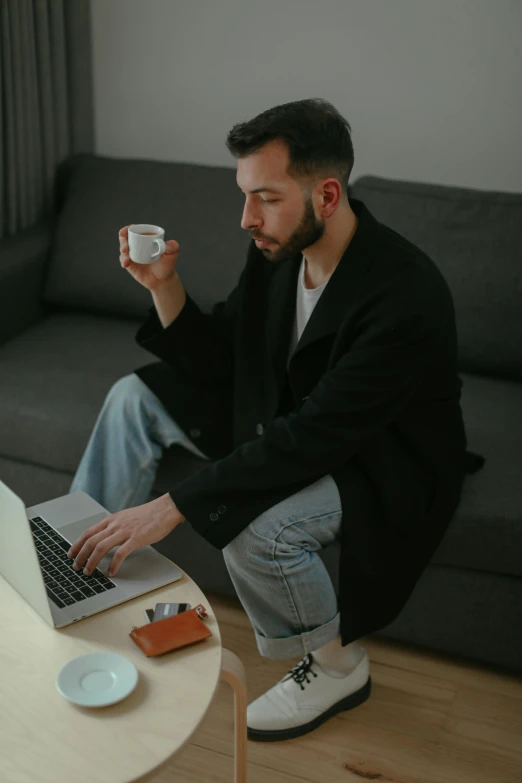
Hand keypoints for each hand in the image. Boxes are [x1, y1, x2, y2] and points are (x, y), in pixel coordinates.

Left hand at [66, 494, 185, 576]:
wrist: (165, 509)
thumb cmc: (148, 514)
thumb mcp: (126, 517)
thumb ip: (115, 526)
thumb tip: (106, 538)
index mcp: (112, 520)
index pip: (88, 532)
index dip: (77, 544)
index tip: (71, 554)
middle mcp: (115, 525)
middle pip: (90, 541)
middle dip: (80, 556)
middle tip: (76, 567)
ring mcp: (125, 531)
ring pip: (100, 547)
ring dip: (92, 562)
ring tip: (89, 572)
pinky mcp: (136, 539)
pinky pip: (120, 554)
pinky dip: (113, 565)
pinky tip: (111, 573)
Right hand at [119, 225, 179, 290]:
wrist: (163, 279)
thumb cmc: (167, 264)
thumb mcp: (172, 254)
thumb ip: (172, 247)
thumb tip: (168, 244)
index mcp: (145, 238)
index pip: (135, 230)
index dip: (127, 229)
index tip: (124, 232)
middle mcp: (137, 244)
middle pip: (125, 238)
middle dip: (123, 241)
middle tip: (125, 248)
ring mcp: (132, 254)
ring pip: (123, 249)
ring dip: (123, 251)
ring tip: (127, 258)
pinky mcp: (130, 264)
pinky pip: (123, 260)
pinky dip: (123, 261)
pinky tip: (126, 263)